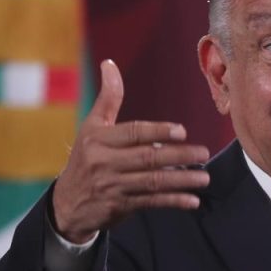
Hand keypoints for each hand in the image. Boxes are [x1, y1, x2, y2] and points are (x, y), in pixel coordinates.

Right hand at [51, 60, 210, 241]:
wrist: (68, 203)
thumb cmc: (86, 158)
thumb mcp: (91, 127)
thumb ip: (108, 98)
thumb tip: (109, 64)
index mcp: (98, 139)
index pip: (133, 133)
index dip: (158, 131)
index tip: (182, 131)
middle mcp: (104, 162)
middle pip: (147, 157)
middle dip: (178, 155)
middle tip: (203, 153)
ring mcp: (112, 186)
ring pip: (152, 182)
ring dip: (181, 180)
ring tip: (203, 178)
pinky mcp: (119, 206)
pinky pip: (151, 202)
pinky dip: (173, 201)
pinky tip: (192, 200)